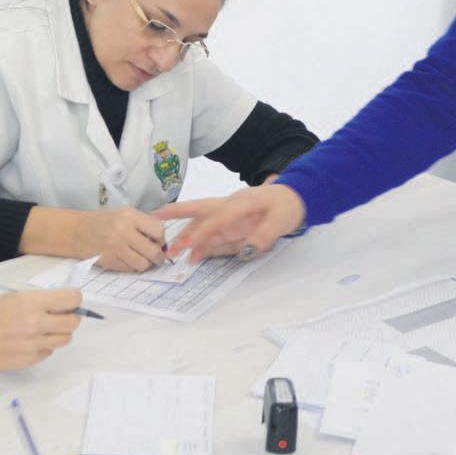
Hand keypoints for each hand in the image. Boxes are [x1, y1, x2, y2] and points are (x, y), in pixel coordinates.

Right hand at [0, 289, 83, 375]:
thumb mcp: (10, 297)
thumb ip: (36, 300)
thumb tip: (57, 303)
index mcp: (31, 303)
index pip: (72, 299)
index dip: (74, 299)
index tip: (70, 300)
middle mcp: (36, 324)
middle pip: (73, 322)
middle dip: (70, 317)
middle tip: (60, 315)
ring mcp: (33, 345)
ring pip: (65, 339)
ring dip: (59, 333)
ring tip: (44, 329)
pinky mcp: (27, 361)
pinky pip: (48, 352)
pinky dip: (44, 346)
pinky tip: (29, 341)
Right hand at [78, 208, 167, 271]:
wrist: (76, 231)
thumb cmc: (102, 221)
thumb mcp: (124, 213)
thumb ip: (143, 223)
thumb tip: (162, 239)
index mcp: (129, 216)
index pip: (158, 230)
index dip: (161, 239)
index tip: (159, 241)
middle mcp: (123, 232)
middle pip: (153, 251)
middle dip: (158, 256)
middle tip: (157, 256)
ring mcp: (116, 248)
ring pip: (143, 264)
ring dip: (146, 264)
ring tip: (142, 258)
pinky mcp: (109, 262)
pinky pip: (130, 269)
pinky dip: (133, 267)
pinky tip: (128, 259)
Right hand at [158, 184, 305, 262]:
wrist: (296, 197)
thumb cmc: (287, 205)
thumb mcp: (280, 220)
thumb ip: (263, 235)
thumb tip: (246, 250)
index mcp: (239, 203)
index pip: (216, 218)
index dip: (202, 233)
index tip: (189, 246)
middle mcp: (229, 208)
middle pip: (199, 213)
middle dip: (179, 220)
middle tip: (159, 226)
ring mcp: (229, 217)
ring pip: (203, 225)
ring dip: (188, 237)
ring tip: (172, 252)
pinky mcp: (232, 225)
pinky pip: (214, 235)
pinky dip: (202, 245)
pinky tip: (193, 256)